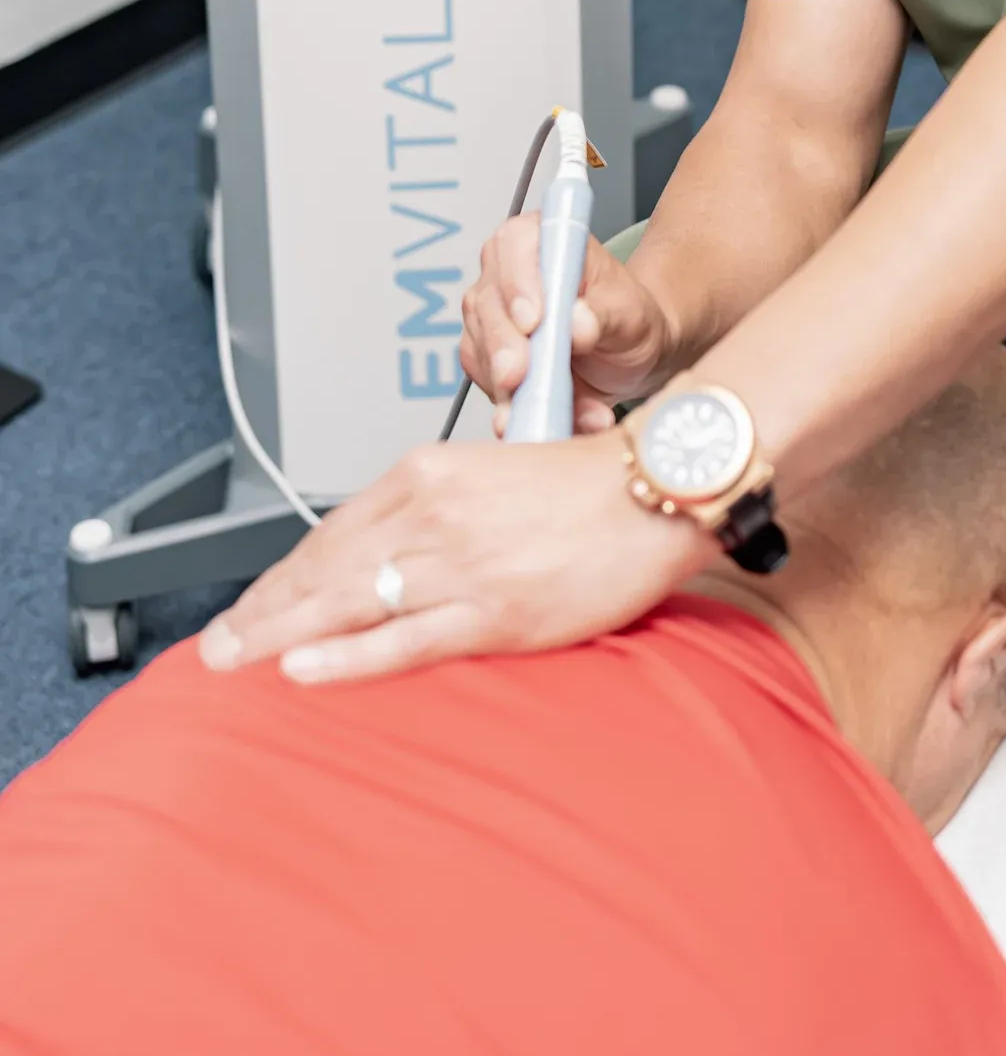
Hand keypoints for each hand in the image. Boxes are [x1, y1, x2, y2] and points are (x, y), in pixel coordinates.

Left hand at [198, 429, 709, 683]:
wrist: (653, 491)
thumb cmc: (584, 486)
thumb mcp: (491, 475)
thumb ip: (436, 510)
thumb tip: (388, 556)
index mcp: (429, 472)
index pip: (333, 531)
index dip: (284, 573)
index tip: (253, 603)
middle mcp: (433, 513)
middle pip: (326, 567)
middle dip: (263, 609)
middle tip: (218, 646)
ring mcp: (459, 564)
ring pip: (349, 603)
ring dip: (281, 634)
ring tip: (236, 662)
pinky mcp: (492, 611)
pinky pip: (402, 640)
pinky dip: (345, 655)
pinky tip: (303, 667)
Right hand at [460, 216, 675, 434]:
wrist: (629, 357)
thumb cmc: (631, 319)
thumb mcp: (632, 313)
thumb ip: (605, 315)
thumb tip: (577, 324)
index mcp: (543, 239)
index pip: (514, 244)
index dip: (517, 282)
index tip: (533, 321)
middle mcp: (507, 272)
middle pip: (486, 302)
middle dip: (503, 345)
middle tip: (520, 377)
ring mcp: (492, 317)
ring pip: (479, 348)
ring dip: (510, 386)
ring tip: (555, 411)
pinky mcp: (487, 359)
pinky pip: (486, 384)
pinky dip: (516, 407)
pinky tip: (552, 419)